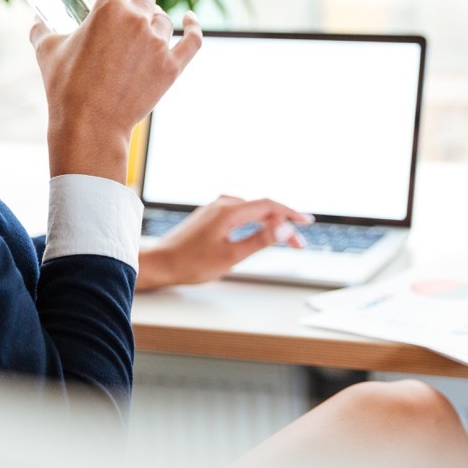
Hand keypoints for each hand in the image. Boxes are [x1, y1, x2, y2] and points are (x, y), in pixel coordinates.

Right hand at [31, 0, 202, 182]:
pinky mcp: (172, 66)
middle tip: (126, 10)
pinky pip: (192, 39)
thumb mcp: (46, 52)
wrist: (90, 125)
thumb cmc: (65, 87)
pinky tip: (190, 19)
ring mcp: (158, 43)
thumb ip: (40, 29)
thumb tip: (35, 19)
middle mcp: (137, 19)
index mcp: (108, 7)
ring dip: (154, 20)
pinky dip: (193, 27)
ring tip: (142, 31)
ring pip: (163, 18)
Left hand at [136, 196, 313, 290]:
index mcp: (229, 211)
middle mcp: (222, 204)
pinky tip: (258, 230)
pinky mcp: (209, 216)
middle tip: (298, 243)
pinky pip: (239, 213)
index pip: (269, 205)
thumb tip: (283, 227)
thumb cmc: (191, 263)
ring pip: (250, 210)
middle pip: (261, 208)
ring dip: (269, 223)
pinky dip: (254, 222)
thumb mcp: (231, 256)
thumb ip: (259, 240)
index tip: (307, 222)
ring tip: (283, 239)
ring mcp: (214, 208)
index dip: (291, 213)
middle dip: (282, 223)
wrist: (161, 263)